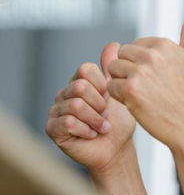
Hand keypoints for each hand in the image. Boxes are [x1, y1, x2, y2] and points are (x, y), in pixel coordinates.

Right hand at [46, 42, 136, 173]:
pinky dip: (87, 130)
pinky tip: (92, 134)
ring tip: (102, 126)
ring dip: (95, 119)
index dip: (102, 85)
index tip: (110, 99)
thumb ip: (113, 70)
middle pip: (79, 86)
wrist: (116, 149)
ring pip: (75, 105)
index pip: (85, 69)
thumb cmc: (118, 123)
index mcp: (80, 82)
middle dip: (100, 104)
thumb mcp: (119, 93)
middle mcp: (65, 94)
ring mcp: (56, 110)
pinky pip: (68, 122)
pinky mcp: (52, 128)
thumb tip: (114, 44)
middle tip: (106, 115)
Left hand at [106, 8, 183, 148]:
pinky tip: (137, 103)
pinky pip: (111, 86)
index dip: (141, 63)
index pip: (135, 46)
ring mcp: (140, 72)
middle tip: (149, 88)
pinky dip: (119, 97)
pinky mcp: (129, 89)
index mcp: (165, 44)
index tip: (157, 78)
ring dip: (123, 83)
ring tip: (143, 95)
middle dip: (130, 71)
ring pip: (114, 70)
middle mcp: (153, 55)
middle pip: (122, 55)